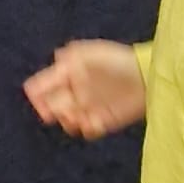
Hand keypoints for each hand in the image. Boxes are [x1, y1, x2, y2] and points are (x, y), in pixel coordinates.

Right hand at [23, 40, 145, 136]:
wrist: (146, 78)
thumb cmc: (118, 61)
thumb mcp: (93, 53)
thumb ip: (73, 56)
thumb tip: (56, 58)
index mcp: (69, 73)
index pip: (44, 84)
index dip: (37, 94)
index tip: (38, 101)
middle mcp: (76, 90)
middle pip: (52, 105)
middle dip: (53, 109)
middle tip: (64, 109)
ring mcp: (88, 106)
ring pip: (67, 119)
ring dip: (68, 120)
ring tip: (80, 117)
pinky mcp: (102, 120)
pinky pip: (86, 130)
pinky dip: (86, 129)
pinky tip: (94, 123)